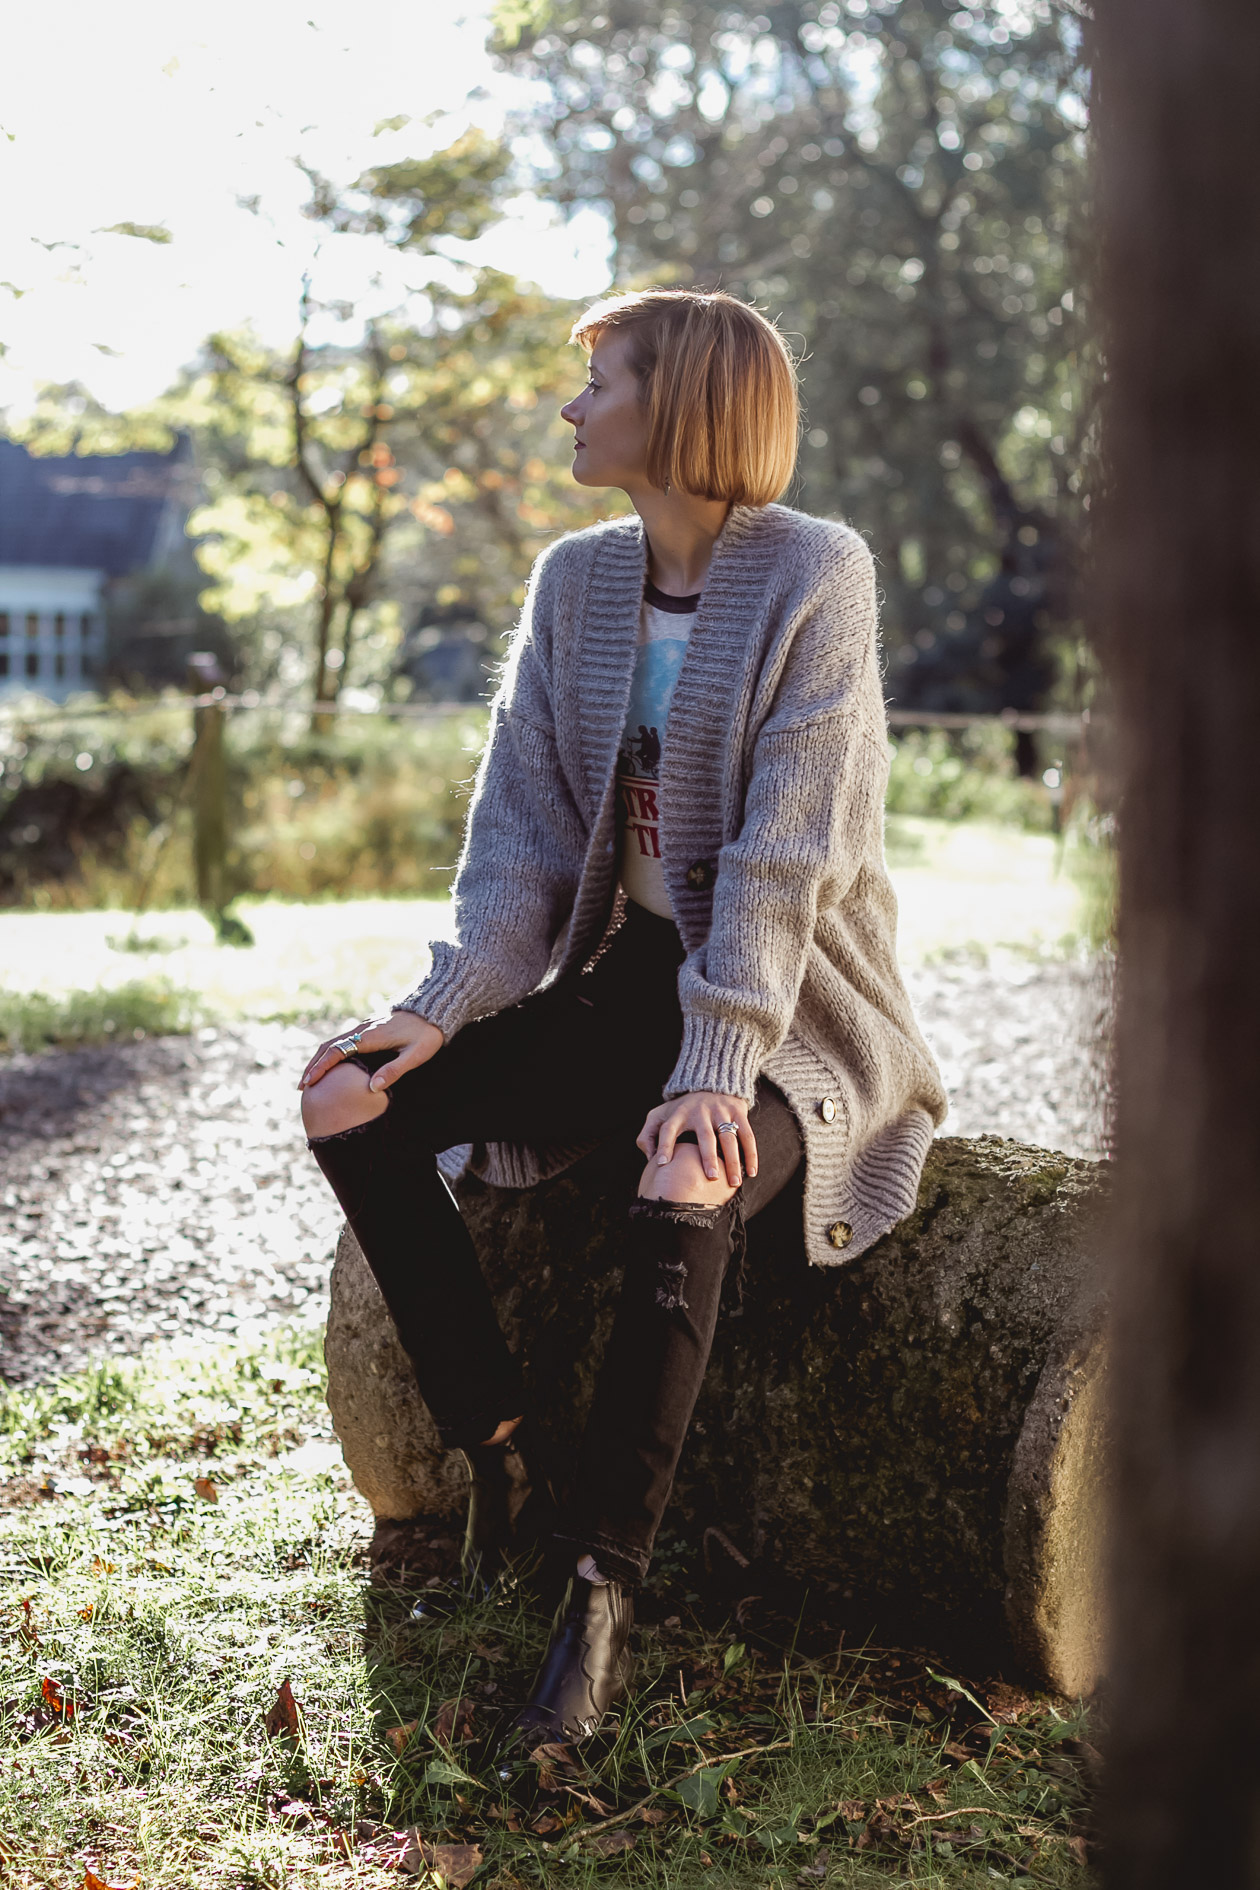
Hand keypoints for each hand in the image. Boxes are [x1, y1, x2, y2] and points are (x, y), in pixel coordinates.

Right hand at [298, 1010, 443, 1093]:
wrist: (434, 1009)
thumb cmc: (427, 1034)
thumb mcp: (416, 1055)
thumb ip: (394, 1070)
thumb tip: (371, 1089)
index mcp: (370, 1037)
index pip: (337, 1052)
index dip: (321, 1068)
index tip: (309, 1083)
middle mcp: (363, 1030)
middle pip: (329, 1047)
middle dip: (313, 1066)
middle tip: (302, 1087)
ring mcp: (364, 1027)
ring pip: (334, 1043)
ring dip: (319, 1060)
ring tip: (310, 1079)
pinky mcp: (368, 1029)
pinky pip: (343, 1041)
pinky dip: (330, 1054)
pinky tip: (329, 1065)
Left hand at [636, 1091, 757, 1187]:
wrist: (710, 1080)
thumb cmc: (681, 1109)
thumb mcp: (660, 1115)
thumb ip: (648, 1135)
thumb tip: (649, 1159)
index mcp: (678, 1114)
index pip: (667, 1129)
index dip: (663, 1145)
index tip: (661, 1164)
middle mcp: (699, 1111)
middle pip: (705, 1135)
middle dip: (708, 1157)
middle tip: (711, 1177)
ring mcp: (720, 1111)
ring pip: (729, 1137)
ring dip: (732, 1160)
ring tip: (734, 1182)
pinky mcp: (738, 1111)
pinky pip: (747, 1135)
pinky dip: (751, 1154)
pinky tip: (751, 1172)